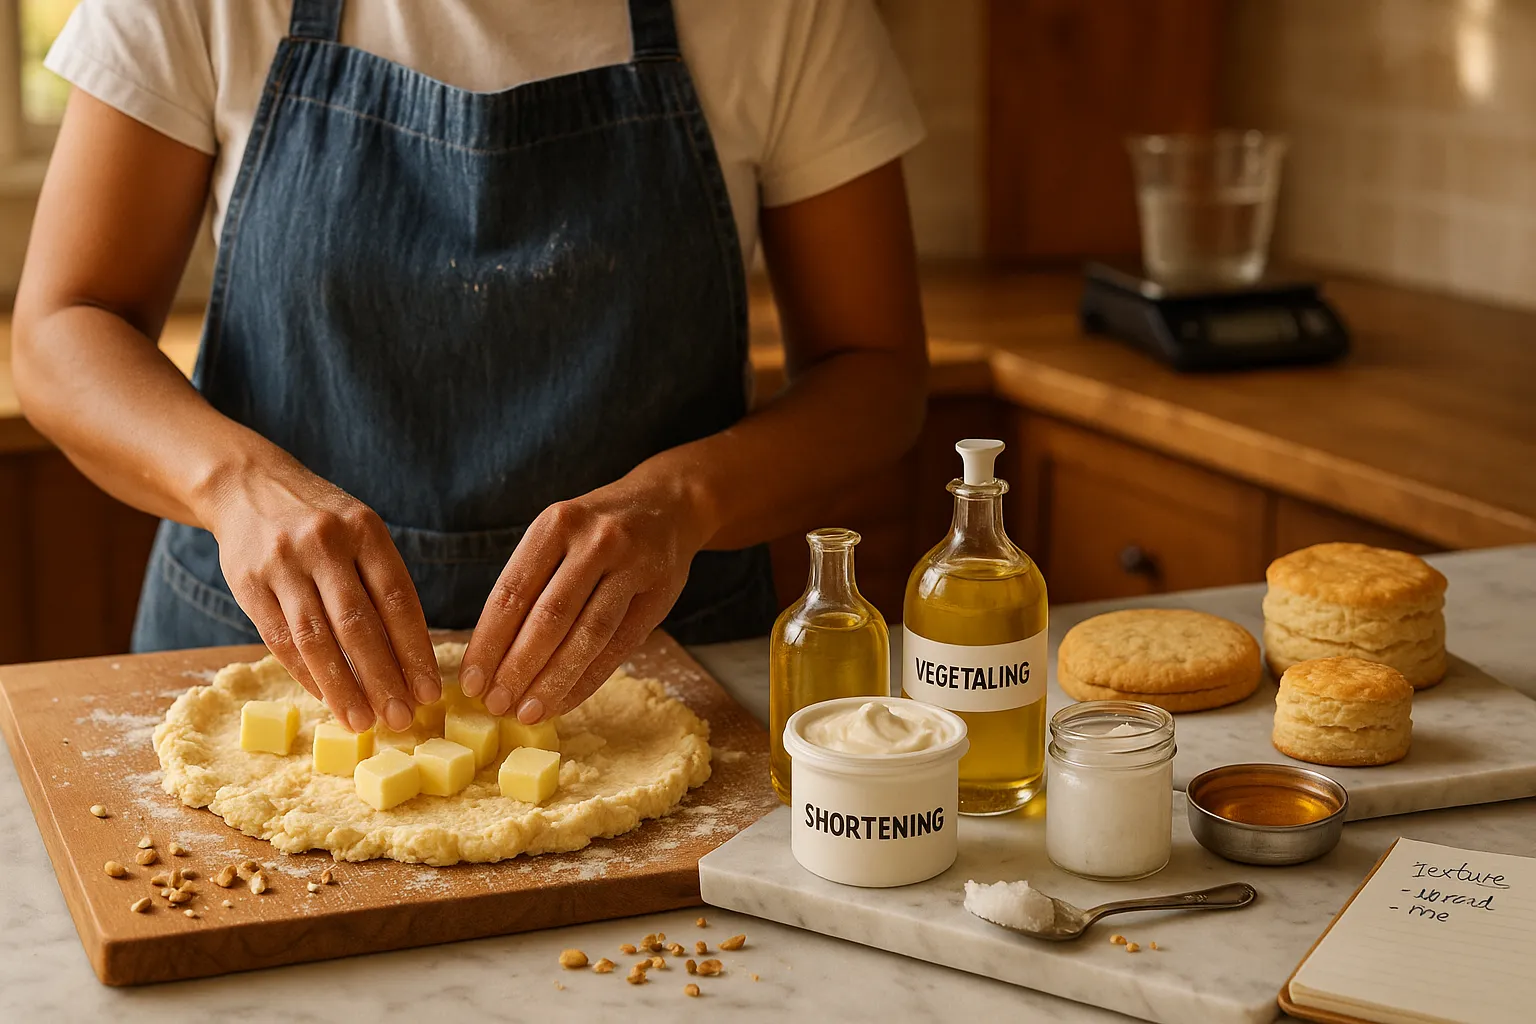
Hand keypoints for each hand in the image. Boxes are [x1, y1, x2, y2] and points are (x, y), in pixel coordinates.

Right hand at [203, 456, 439, 731]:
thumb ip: (383, 582)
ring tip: (363, 722)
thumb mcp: (360, 530)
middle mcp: (325, 544)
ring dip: (343, 687)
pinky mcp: (248, 584)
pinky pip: (281, 640)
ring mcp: (283, 563)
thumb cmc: (321, 520)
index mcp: (365, 529)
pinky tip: (327, 698)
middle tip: (402, 718)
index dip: (415, 651)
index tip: (429, 691)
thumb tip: (411, 657)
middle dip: (383, 678)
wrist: (247, 486)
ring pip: (317, 639)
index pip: (398, 599)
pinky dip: (306, 674)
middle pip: (358, 624)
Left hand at [459, 473, 711, 722]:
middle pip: (549, 617)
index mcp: (556, 524)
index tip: (471, 682)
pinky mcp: (659, 595)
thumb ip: (530, 584)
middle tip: (496, 705)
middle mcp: (594, 541)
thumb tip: (490, 657)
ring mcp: (631, 566)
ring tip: (528, 712)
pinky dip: (588, 680)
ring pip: (587, 635)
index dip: (489, 642)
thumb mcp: (558, 535)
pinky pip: (618, 647)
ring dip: (554, 681)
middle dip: (518, 668)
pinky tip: (564, 702)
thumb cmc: (597, 531)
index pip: (512, 591)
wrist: (668, 504)